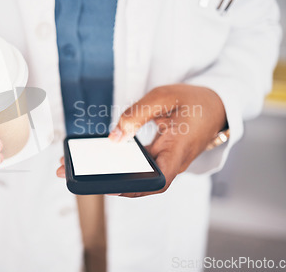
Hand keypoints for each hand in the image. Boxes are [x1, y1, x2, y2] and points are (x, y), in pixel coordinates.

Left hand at [56, 84, 226, 196]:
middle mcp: (171, 162)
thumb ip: (138, 115)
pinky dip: (115, 162)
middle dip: (103, 180)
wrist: (216, 105)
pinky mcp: (158, 155)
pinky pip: (136, 164)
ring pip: (134, 174)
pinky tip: (96, 154)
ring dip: (106, 172)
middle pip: (137, 181)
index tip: (105, 185)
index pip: (156, 181)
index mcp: (179, 152)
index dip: (131, 187)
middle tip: (69, 172)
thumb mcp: (165, 98)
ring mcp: (164, 160)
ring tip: (73, 164)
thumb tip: (114, 137)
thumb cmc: (195, 101)